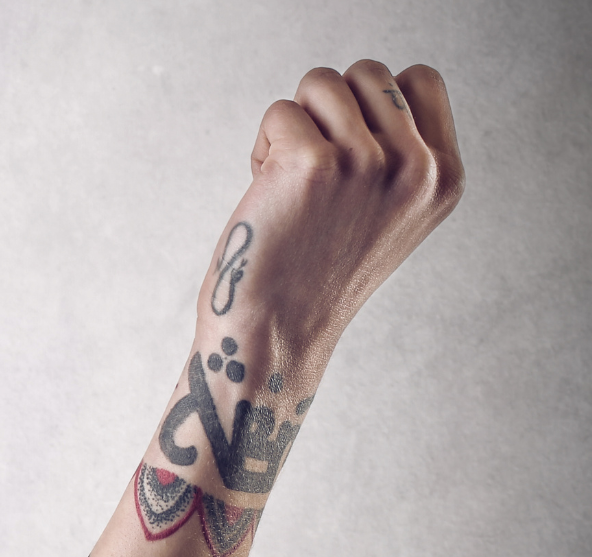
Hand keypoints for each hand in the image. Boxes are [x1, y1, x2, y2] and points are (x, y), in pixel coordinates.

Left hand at [204, 61, 462, 377]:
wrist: (275, 334)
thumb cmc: (315, 272)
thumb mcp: (388, 213)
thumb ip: (398, 153)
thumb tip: (368, 93)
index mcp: (443, 176)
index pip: (420, 79)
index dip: (371, 103)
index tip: (350, 150)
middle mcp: (415, 167)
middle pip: (366, 73)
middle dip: (328, 111)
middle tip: (313, 174)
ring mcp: (367, 162)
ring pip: (319, 83)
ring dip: (293, 126)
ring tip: (290, 185)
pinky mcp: (313, 164)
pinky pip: (279, 112)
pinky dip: (263, 148)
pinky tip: (267, 196)